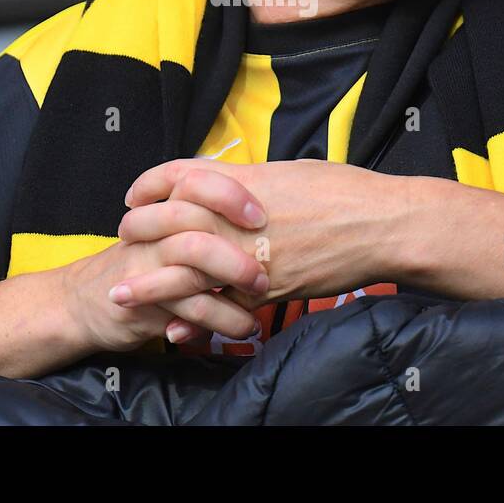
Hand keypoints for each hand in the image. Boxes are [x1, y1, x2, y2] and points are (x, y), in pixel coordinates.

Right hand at [60, 195, 269, 351]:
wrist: (82, 301)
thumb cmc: (139, 264)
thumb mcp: (162, 231)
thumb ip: (200, 216)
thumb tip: (258, 210)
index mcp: (162, 209)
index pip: (195, 182)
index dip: (229, 194)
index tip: (259, 214)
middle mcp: (153, 234)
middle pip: (196, 224)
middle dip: (237, 248)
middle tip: (265, 269)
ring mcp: (148, 270)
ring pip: (194, 271)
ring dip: (234, 286)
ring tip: (259, 298)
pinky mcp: (145, 306)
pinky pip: (190, 312)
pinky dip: (223, 320)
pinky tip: (244, 326)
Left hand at [117, 159, 404, 330]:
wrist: (381, 224)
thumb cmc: (343, 192)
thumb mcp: (288, 172)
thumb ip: (250, 181)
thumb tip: (227, 184)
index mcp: (242, 181)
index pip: (176, 176)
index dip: (149, 184)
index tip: (135, 194)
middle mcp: (237, 216)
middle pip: (168, 220)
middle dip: (138, 230)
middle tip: (122, 239)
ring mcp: (249, 254)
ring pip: (184, 269)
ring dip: (149, 284)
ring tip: (122, 294)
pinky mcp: (266, 288)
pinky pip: (220, 306)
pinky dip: (194, 319)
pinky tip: (175, 329)